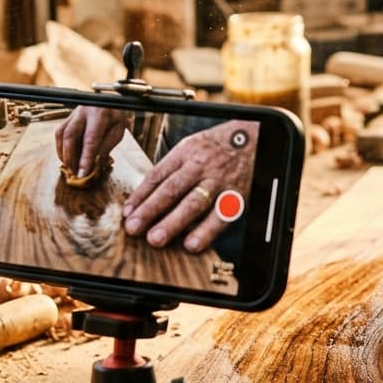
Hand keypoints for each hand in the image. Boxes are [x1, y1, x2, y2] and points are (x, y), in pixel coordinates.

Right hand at [55, 106, 130, 178]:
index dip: (86, 157)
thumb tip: (96, 161)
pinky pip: (60, 133)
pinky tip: (68, 157)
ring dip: (63, 154)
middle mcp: (83, 111)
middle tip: (74, 173)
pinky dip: (62, 148)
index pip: (90, 138)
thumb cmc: (116, 114)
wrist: (109, 98)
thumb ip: (108, 144)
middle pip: (70, 135)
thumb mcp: (119, 128)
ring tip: (70, 167)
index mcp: (99, 113)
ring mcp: (73, 113)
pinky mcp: (68, 117)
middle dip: (70, 157)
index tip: (83, 173)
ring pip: (61, 134)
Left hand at [123, 121, 258, 252]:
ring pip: (193, 204)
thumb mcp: (191, 146)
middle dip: (150, 211)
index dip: (140, 196)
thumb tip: (145, 197)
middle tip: (134, 228)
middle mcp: (201, 166)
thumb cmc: (217, 146)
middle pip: (172, 190)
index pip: (158, 175)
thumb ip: (171, 168)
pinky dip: (205, 232)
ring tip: (155, 239)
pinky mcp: (236, 195)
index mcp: (186, 152)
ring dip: (173, 223)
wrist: (254, 138)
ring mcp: (219, 181)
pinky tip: (191, 244)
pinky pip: (219, 216)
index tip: (127, 214)